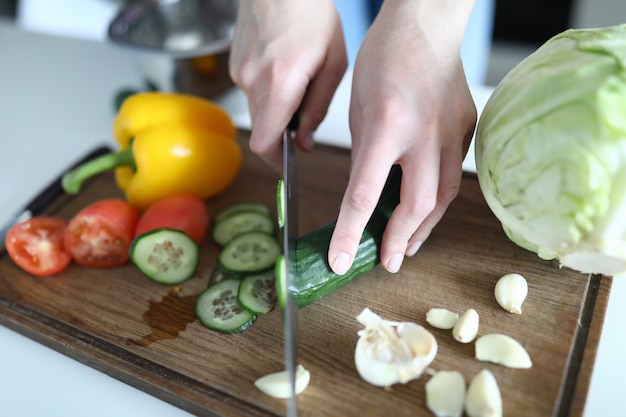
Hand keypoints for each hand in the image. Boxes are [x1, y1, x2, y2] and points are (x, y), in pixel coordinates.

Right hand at [229, 0, 347, 168]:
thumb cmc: (311, 14)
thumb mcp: (332, 64)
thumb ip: (318, 109)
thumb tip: (304, 142)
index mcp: (279, 84)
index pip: (265, 143)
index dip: (276, 160)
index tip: (287, 164)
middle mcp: (252, 81)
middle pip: (262, 129)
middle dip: (282, 132)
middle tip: (304, 117)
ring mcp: (239, 73)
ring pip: (258, 110)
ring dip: (276, 108)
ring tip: (297, 80)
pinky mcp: (234, 65)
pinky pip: (251, 91)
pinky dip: (267, 90)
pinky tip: (283, 67)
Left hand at [328, 0, 477, 274]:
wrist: (425, 26)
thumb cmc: (383, 60)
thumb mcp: (357, 110)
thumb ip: (364, 156)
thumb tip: (364, 197)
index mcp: (386, 125)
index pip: (364, 195)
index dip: (349, 234)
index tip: (339, 261)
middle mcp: (424, 133)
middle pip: (417, 205)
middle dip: (398, 240)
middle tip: (386, 262)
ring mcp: (452, 132)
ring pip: (444, 198)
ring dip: (423, 229)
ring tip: (405, 247)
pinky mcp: (467, 129)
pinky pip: (454, 175)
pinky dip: (437, 200)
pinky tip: (424, 212)